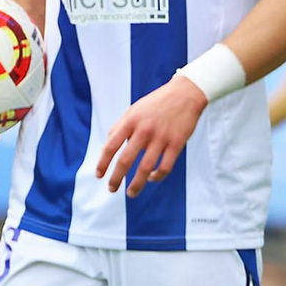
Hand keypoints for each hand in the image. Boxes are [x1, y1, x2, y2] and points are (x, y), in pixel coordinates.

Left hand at [95, 76, 206, 197]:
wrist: (186, 93)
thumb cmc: (157, 102)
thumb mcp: (134, 110)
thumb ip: (119, 127)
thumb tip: (105, 150)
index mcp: (131, 121)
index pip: (111, 146)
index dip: (102, 163)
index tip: (99, 175)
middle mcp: (145, 130)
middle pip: (126, 160)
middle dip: (116, 179)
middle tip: (112, 189)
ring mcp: (162, 137)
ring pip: (145, 168)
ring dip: (136, 184)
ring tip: (131, 193)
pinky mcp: (177, 143)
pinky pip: (165, 166)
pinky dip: (157, 177)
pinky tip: (151, 178)